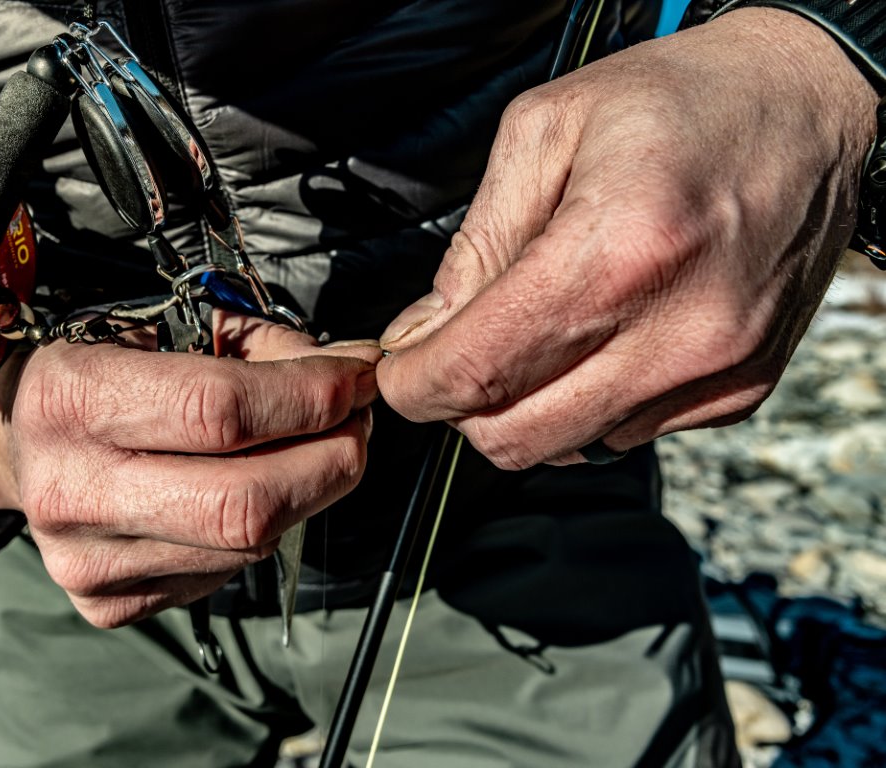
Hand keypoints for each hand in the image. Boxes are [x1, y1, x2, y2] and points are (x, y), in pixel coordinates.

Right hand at [0, 313, 379, 627]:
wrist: (17, 442)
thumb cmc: (102, 374)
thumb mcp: (168, 329)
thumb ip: (261, 349)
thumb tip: (350, 374)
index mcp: (74, 399)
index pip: (220, 411)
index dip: (308, 398)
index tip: (356, 378)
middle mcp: (72, 489)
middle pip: (243, 501)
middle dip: (330, 461)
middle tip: (357, 426)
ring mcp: (86, 560)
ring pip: (245, 544)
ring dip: (307, 495)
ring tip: (317, 451)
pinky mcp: (107, 601)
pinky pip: (223, 574)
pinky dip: (260, 531)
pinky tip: (252, 494)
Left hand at [377, 9, 877, 468]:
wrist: (807, 104)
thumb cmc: (685, 100)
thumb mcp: (546, 131)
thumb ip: (475, 245)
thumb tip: (426, 333)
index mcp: (620, 248)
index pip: (478, 368)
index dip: (413, 385)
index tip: (397, 372)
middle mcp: (679, 326)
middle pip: (516, 436)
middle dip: (460, 406)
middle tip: (452, 355)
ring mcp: (716, 367)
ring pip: (567, 447)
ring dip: (525, 406)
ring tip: (533, 335)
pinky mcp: (740, 389)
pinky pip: (626, 435)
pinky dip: (587, 403)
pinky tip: (597, 340)